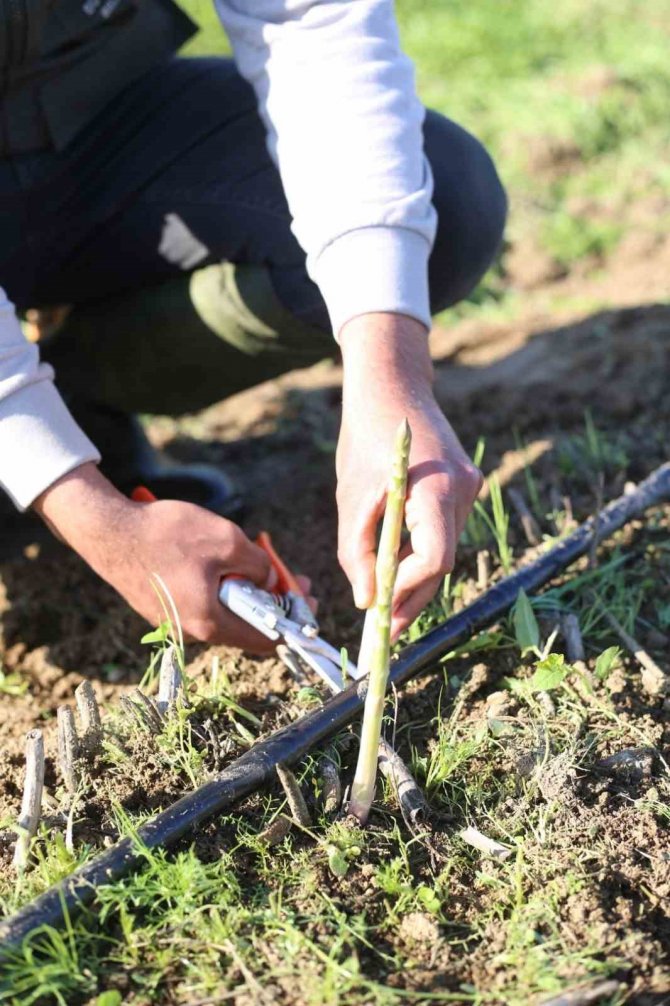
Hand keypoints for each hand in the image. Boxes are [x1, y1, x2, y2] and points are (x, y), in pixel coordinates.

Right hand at [34, 464, 286, 651]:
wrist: (107, 531)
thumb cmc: (166, 534)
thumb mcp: (227, 540)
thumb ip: (258, 565)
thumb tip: (269, 578)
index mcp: (210, 622)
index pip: (265, 641)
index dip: (293, 623)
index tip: (308, 602)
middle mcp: (192, 631)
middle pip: (245, 624)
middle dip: (272, 600)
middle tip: (289, 575)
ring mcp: (174, 621)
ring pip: (224, 610)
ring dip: (246, 590)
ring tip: (258, 562)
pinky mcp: (162, 607)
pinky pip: (202, 601)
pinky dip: (221, 586)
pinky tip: (224, 561)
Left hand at [337, 313, 481, 638]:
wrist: (392, 388)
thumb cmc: (366, 439)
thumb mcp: (351, 500)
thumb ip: (356, 554)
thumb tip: (367, 602)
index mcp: (437, 489)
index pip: (435, 558)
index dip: (407, 590)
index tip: (380, 610)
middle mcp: (463, 490)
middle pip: (442, 561)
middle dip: (411, 596)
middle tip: (383, 627)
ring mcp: (469, 487)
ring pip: (443, 549)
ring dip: (413, 575)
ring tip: (382, 600)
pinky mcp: (464, 486)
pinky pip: (443, 531)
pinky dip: (419, 551)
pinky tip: (394, 566)